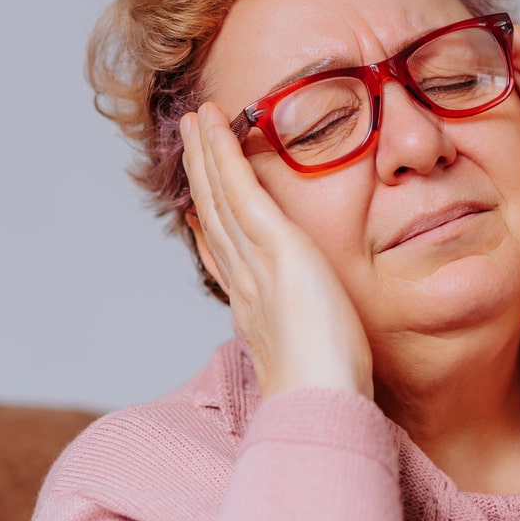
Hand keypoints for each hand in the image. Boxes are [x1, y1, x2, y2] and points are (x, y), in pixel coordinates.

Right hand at [180, 103, 373, 400]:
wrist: (319, 400)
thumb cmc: (330, 394)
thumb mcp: (321, 360)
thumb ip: (314, 342)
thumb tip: (323, 345)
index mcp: (256, 309)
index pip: (226, 257)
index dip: (208, 228)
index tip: (197, 206)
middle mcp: (246, 281)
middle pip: (214, 218)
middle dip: (201, 178)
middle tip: (189, 143)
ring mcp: (256, 261)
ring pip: (220, 196)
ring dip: (205, 155)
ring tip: (194, 120)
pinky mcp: (275, 245)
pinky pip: (240, 189)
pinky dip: (223, 155)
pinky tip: (214, 126)